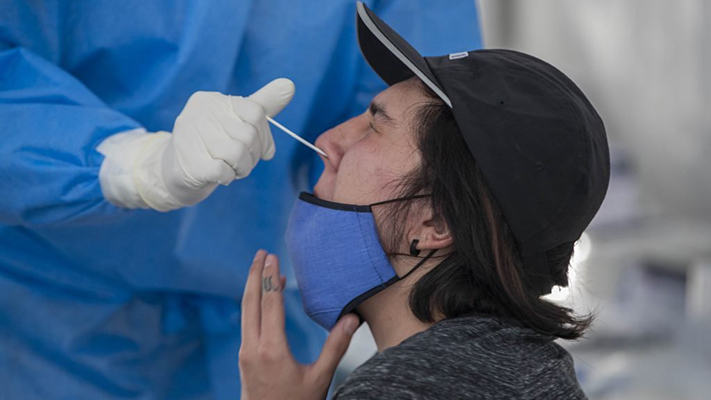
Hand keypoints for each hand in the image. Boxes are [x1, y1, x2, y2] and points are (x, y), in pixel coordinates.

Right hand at [160, 78, 294, 206]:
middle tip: (241, 161)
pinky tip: (219, 175)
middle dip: (252, 155)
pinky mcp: (188, 163)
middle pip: (249, 134)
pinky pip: (223, 171)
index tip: (256, 145)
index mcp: (212, 100)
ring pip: (238, 153)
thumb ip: (264, 104)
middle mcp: (198, 112)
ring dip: (242, 168)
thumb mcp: (239, 120)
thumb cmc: (214, 144)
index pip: (256, 112)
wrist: (177, 172)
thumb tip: (289, 85)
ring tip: (232, 168)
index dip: (263, 135)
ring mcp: (190, 136)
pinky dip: (228, 177)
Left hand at [239, 250, 358, 399]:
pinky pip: (246, 323)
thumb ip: (335, 347)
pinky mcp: (244, 359)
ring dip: (252, 288)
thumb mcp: (320, 378)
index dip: (272, 277)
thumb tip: (352, 318)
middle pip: (250, 302)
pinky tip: (260, 300)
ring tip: (259, 269)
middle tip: (261, 253)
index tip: (273, 257)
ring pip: (245, 311)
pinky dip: (252, 304)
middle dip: (255, 275)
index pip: (270, 303)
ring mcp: (245, 353)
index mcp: (271, 349)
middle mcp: (253, 347)